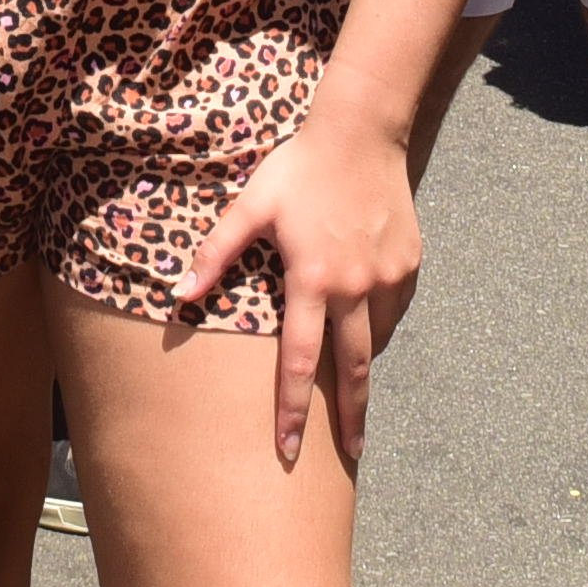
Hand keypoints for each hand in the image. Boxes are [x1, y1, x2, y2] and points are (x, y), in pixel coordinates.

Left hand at [171, 112, 423, 470]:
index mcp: (311, 280)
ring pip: (377, 340)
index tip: (288, 450)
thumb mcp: (250, 206)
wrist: (362, 131)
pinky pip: (395, 310)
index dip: (292, 410)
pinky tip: (367, 327)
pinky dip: (380, 325)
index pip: (299, 362)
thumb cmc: (298, 169)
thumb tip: (177, 295)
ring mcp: (389, 277)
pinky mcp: (410, 264)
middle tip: (353, 455)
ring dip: (364, 366)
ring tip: (353, 389)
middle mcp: (355, 287)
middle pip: (354, 370)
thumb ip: (215, 254)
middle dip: (351, 417)